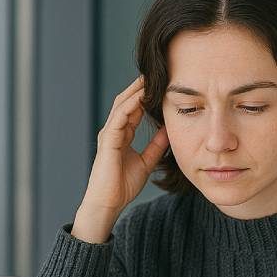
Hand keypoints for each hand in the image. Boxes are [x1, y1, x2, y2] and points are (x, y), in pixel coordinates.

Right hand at [73, 75, 168, 242]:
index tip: (160, 85)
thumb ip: (156, 146)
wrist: (108, 203)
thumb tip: (169, 131)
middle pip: (126, 102)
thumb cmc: (122, 186)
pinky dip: (129, 106)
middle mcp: (113, 131)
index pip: (133, 109)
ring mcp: (109, 135)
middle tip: (155, 72)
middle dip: (139, 88)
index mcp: (121, 135)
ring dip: (135, 92)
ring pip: (121, 106)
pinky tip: (140, 97)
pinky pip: (119, 118)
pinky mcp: (108, 141)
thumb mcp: (146, 162)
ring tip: (148, 78)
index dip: (145, 96)